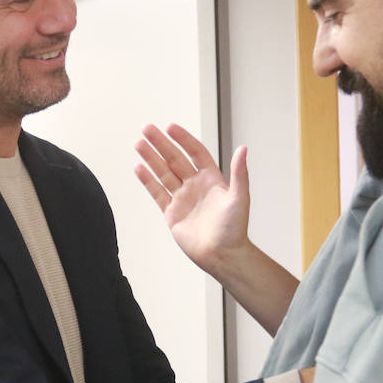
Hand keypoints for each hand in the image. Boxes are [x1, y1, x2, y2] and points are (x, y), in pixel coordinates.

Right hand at [133, 123, 251, 273]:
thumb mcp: (240, 197)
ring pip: (163, 173)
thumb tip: (243, 148)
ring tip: (139, 143)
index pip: (195, 152)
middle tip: (147, 129)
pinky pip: (158, 193)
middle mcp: (195, 186)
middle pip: (175, 159)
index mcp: (211, 179)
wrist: (222, 255)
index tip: (170, 127)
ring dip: (151, 158)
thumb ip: (239, 173)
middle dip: (161, 144)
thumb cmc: (234, 229)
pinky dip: (148, 180)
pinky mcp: (172, 213)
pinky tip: (139, 167)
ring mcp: (182, 198)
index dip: (183, 139)